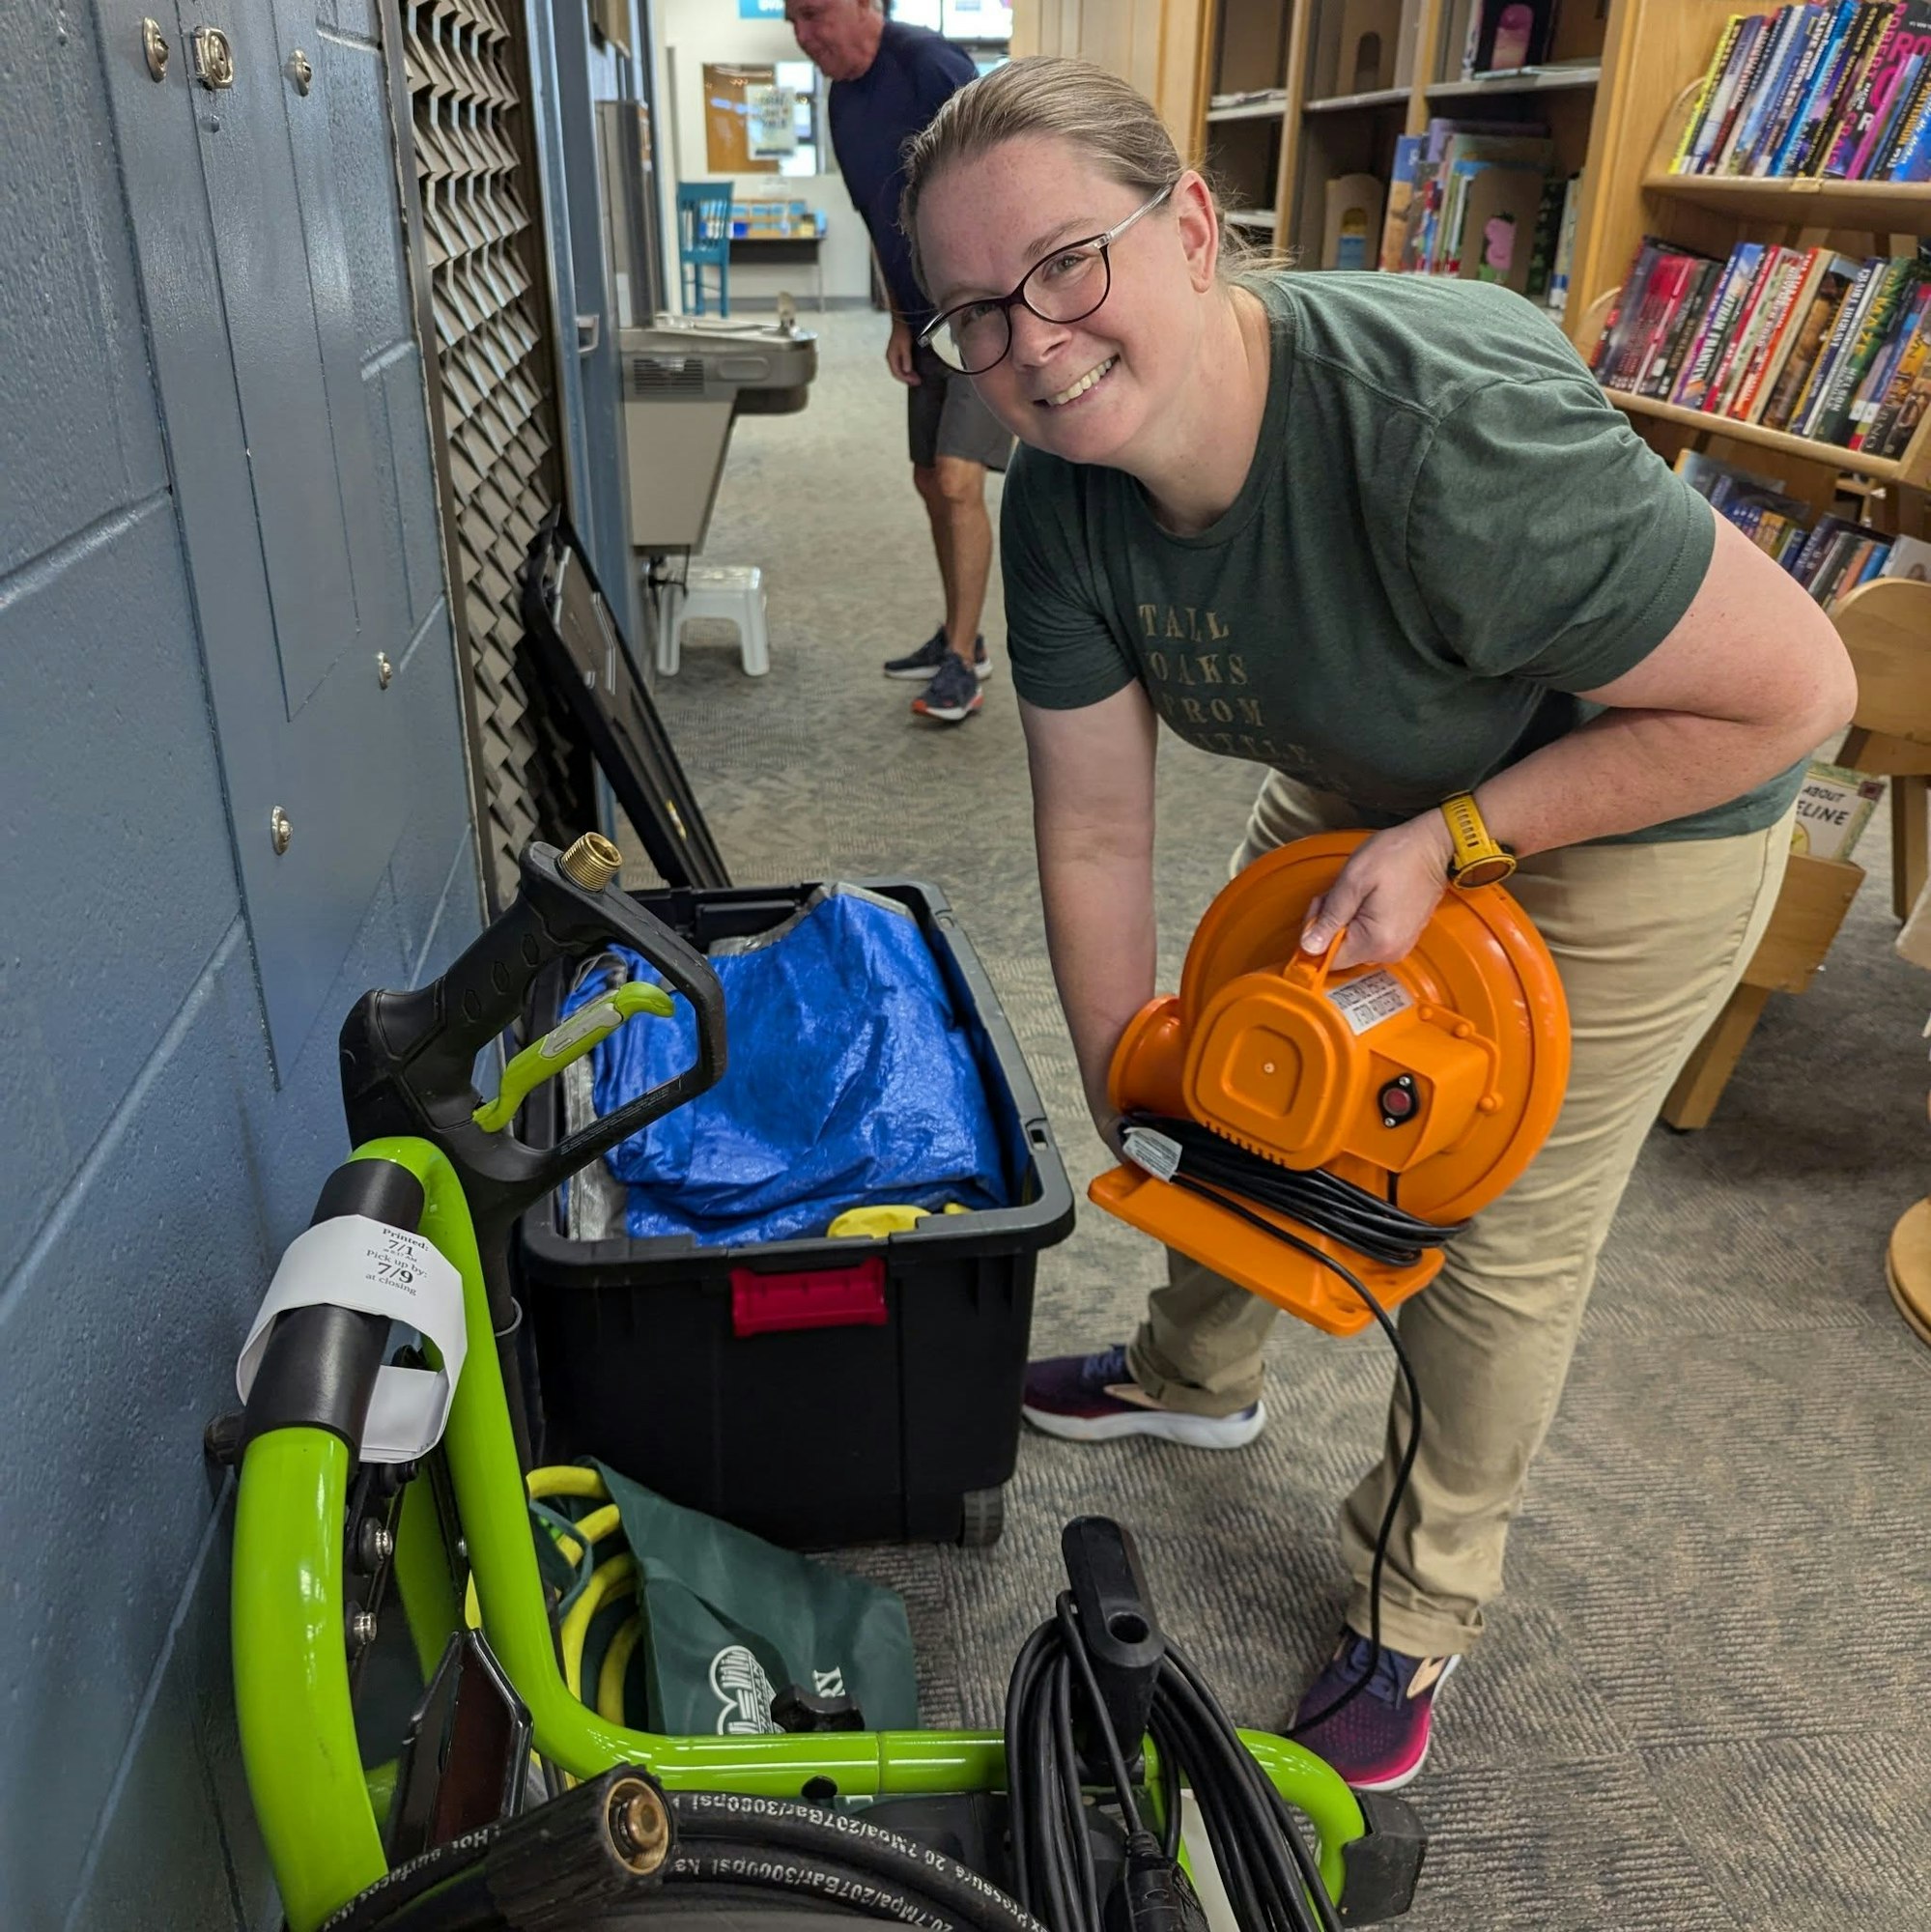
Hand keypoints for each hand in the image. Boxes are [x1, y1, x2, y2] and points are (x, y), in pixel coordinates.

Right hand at [886, 320, 919, 385]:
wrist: (900, 322)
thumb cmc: (903, 333)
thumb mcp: (906, 346)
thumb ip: (906, 358)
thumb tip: (907, 371)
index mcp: (891, 357)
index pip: (897, 373)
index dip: (906, 379)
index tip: (915, 381)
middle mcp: (890, 358)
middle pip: (897, 373)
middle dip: (907, 379)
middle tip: (917, 382)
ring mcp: (892, 356)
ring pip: (898, 370)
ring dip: (907, 376)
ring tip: (916, 378)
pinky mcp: (896, 354)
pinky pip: (900, 366)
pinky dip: (906, 370)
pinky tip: (912, 371)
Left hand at [1300, 813, 1454, 969]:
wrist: (1435, 846)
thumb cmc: (1396, 856)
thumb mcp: (1353, 880)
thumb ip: (1330, 917)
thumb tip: (1309, 948)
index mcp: (1375, 942)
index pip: (1328, 959)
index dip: (1315, 934)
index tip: (1321, 907)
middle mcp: (1389, 953)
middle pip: (1340, 952)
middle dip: (1329, 924)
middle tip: (1336, 893)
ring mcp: (1398, 946)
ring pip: (1353, 944)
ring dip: (1344, 920)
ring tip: (1355, 892)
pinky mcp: (1402, 937)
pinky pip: (1369, 938)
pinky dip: (1359, 920)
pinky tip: (1365, 898)